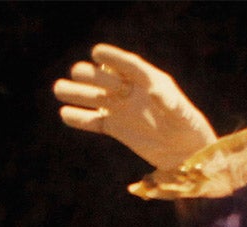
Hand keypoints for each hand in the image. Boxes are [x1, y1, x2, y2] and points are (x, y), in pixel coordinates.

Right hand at [53, 44, 216, 170]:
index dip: (113, 57)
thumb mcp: (182, 115)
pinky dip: (81, 119)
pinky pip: (94, 121)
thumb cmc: (188, 128)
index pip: (128, 64)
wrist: (185, 153)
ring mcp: (122, 109)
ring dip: (78, 93)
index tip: (96, 52)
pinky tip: (65, 114)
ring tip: (58, 89)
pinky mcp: (116, 128)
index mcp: (149, 80)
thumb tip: (154, 91)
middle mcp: (132, 91)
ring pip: (96, 98)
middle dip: (92, 76)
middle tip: (77, 74)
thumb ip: (169, 102)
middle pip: (106, 79)